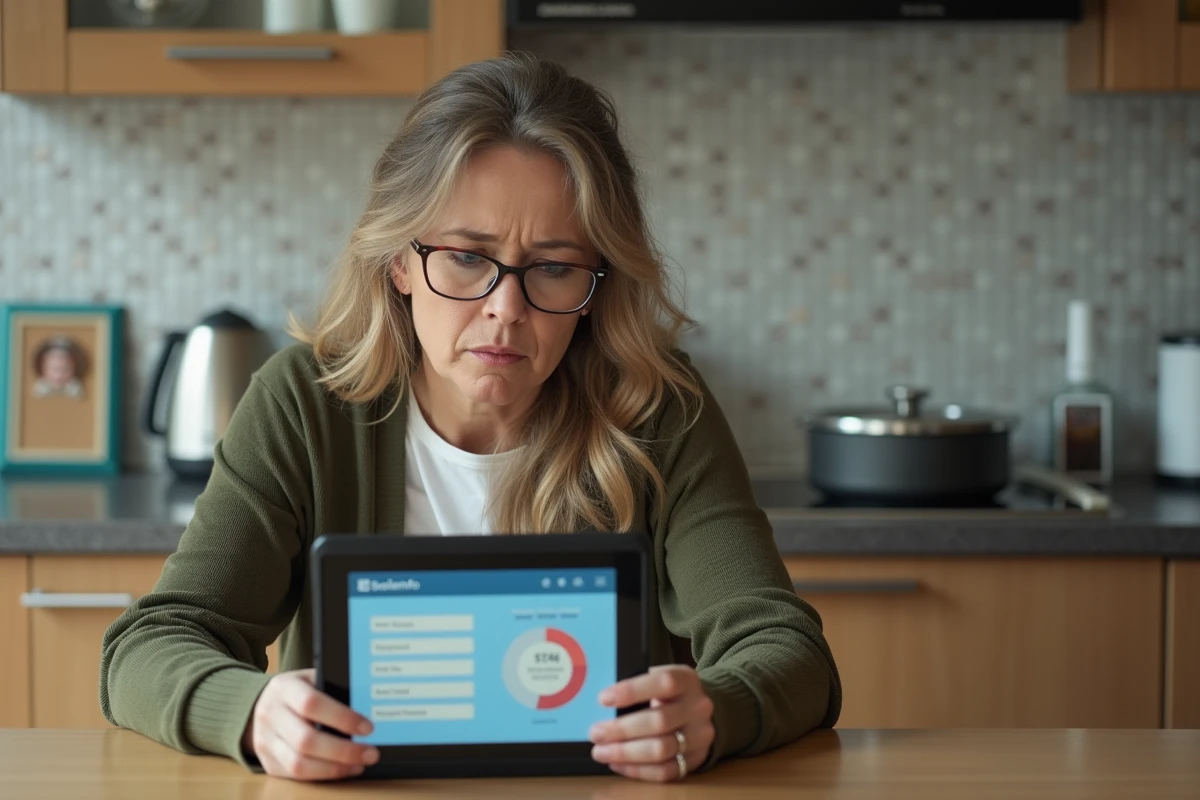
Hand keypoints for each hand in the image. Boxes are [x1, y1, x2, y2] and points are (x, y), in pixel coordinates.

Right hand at [242, 668, 378, 780]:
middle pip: (305, 740)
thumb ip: (333, 689)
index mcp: (284, 688)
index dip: (342, 717)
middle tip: (371, 753)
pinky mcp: (268, 762)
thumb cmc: (297, 691)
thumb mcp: (311, 679)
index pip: (312, 703)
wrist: (261, 705)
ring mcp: (265, 741)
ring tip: (359, 764)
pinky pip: (295, 776)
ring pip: (299, 764)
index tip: (368, 727)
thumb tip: (367, 709)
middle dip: (343, 751)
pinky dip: (323, 775)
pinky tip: (343, 769)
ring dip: (334, 768)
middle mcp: (270, 715)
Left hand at [589, 665, 714, 781]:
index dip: (632, 691)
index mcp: (686, 680)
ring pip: (661, 750)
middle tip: (595, 733)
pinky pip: (665, 771)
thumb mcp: (659, 677)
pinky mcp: (694, 760)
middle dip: (622, 729)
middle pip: (660, 721)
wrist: (699, 711)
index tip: (603, 699)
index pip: (663, 682)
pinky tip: (617, 763)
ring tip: (601, 752)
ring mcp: (699, 736)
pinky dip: (637, 770)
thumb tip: (602, 701)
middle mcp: (697, 708)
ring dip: (626, 753)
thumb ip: (637, 683)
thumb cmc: (668, 692)